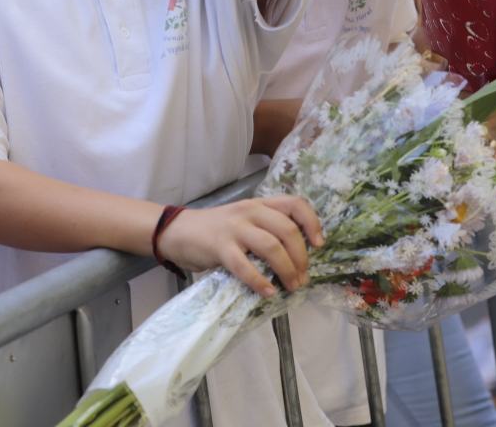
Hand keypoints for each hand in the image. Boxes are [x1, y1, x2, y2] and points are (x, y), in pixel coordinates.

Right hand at [156, 196, 323, 297]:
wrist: (176, 231)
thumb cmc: (215, 230)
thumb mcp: (244, 220)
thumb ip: (266, 230)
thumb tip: (295, 258)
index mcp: (260, 204)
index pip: (295, 204)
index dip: (312, 223)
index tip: (319, 244)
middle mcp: (250, 211)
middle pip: (287, 229)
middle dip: (301, 257)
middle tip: (303, 277)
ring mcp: (235, 228)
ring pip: (271, 246)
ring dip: (287, 269)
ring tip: (291, 286)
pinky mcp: (220, 246)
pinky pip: (244, 265)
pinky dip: (260, 281)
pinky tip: (268, 292)